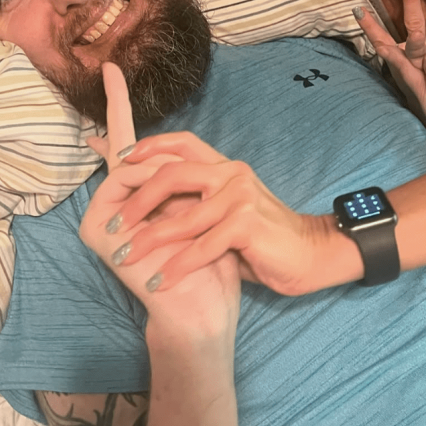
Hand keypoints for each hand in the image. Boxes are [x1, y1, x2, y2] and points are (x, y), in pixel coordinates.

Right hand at [79, 63, 240, 343]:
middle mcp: (115, 204)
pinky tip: (169, 190)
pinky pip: (124, 184)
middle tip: (152, 125)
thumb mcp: (203, 208)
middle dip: (153, 144)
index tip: (109, 69)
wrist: (205, 305)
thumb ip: (184, 175)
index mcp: (139, 199)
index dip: (117, 106)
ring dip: (165, 171)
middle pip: (132, 153)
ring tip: (190, 194)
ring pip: (131, 165)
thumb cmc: (211, 260)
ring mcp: (102, 216)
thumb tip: (182, 148)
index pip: (126, 148)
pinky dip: (151, 181)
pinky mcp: (96, 229)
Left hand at [99, 131, 343, 296]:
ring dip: (150, 240)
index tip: (120, 158)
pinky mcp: (247, 224)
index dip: (150, 147)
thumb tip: (155, 205)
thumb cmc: (264, 237)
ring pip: (183, 217)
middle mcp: (232, 174)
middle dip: (138, 199)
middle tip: (114, 222)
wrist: (311, 253)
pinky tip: (161, 281)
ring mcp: (241, 197)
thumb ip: (197, 203)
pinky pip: (203, 246)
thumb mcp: (228, 211)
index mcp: (226, 167)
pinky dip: (178, 266)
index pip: (183, 143)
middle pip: (174, 173)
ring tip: (125, 257)